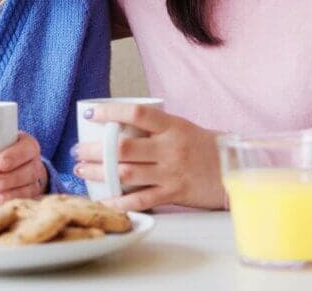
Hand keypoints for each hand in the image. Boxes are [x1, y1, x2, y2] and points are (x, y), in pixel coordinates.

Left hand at [0, 132, 47, 201]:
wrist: (11, 166)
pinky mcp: (31, 194)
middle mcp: (33, 161)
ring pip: (31, 185)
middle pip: (31, 169)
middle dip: (12, 178)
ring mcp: (34, 179)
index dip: (16, 155)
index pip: (28, 147)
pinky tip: (3, 203)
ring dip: (14, 192)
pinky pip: (29, 199)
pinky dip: (16, 201)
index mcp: (26, 144)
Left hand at [72, 104, 223, 211]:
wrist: (234, 169)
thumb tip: (117, 123)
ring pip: (126, 173)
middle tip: (77, 150)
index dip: (110, 111)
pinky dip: (120, 201)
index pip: (136, 113)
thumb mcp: (181, 127)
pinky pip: (142, 200)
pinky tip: (104, 200)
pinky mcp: (173, 194)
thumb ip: (154, 127)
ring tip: (82, 170)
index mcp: (171, 126)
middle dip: (94, 150)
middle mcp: (170, 148)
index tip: (89, 112)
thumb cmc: (204, 146)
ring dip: (99, 173)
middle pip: (123, 148)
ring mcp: (171, 172)